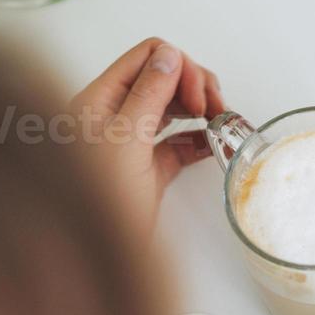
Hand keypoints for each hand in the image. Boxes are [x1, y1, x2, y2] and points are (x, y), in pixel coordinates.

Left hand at [72, 38, 224, 234]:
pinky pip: (179, 143)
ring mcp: (132, 142)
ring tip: (220, 123)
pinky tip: (213, 144)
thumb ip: (148, 94)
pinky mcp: (147, 169)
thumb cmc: (94, 204)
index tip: (197, 95)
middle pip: (163, 79)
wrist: (94, 258)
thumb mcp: (124, 141)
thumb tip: (170, 56)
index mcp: (100, 100)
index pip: (146, 58)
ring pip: (173, 109)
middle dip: (195, 86)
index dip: (179, 67)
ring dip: (201, 109)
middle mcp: (114, 116)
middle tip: (214, 109)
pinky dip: (199, 139)